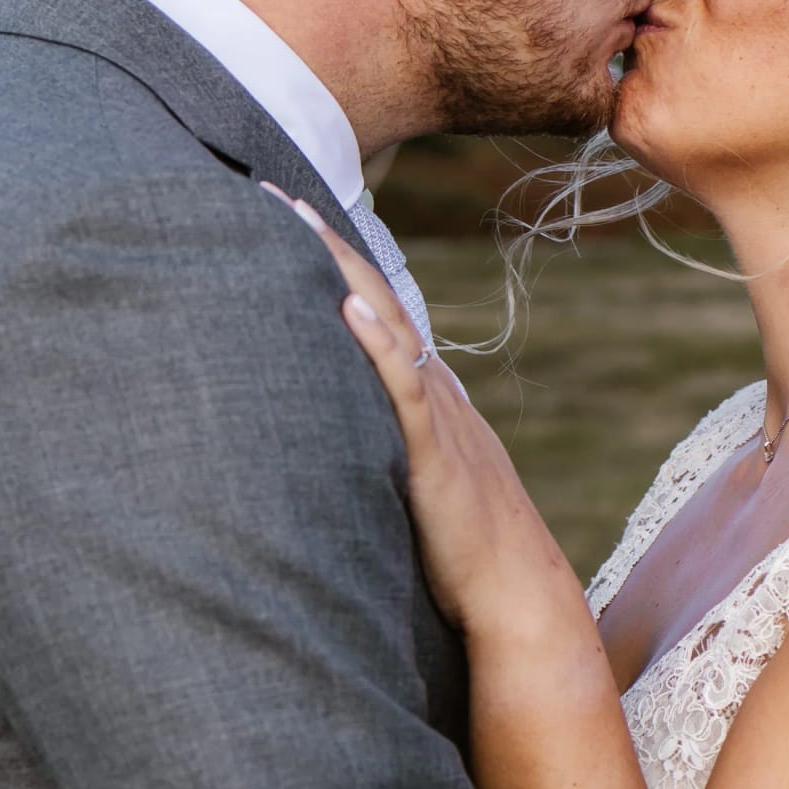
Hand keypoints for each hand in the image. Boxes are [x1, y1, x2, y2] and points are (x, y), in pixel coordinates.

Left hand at [268, 193, 594, 652]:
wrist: (518, 597)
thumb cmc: (464, 553)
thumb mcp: (418, 484)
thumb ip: (385, 450)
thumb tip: (343, 435)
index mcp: (427, 397)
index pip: (373, 309)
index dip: (331, 260)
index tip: (287, 216)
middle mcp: (432, 392)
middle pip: (371, 296)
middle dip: (320, 242)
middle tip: (270, 190)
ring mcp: (436, 419)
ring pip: (383, 326)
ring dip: (337, 269)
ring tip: (293, 219)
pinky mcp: (434, 457)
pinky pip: (403, 391)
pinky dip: (377, 344)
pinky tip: (348, 306)